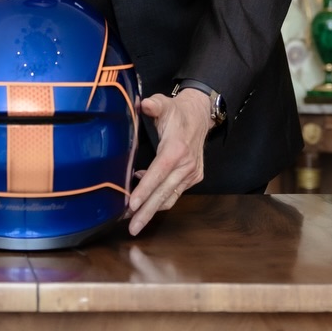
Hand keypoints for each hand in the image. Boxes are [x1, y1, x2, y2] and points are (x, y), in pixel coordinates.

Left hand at [126, 89, 211, 235]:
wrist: (200, 116)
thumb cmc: (177, 112)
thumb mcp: (164, 104)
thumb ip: (153, 105)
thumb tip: (144, 105)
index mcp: (176, 148)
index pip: (158, 173)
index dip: (145, 190)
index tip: (131, 205)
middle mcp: (186, 165)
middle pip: (163, 193)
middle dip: (146, 212)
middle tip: (131, 227)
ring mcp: (191, 173)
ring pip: (170, 198)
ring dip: (152, 211)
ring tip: (134, 221)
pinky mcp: (193, 177)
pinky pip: (174, 193)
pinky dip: (160, 198)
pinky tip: (145, 198)